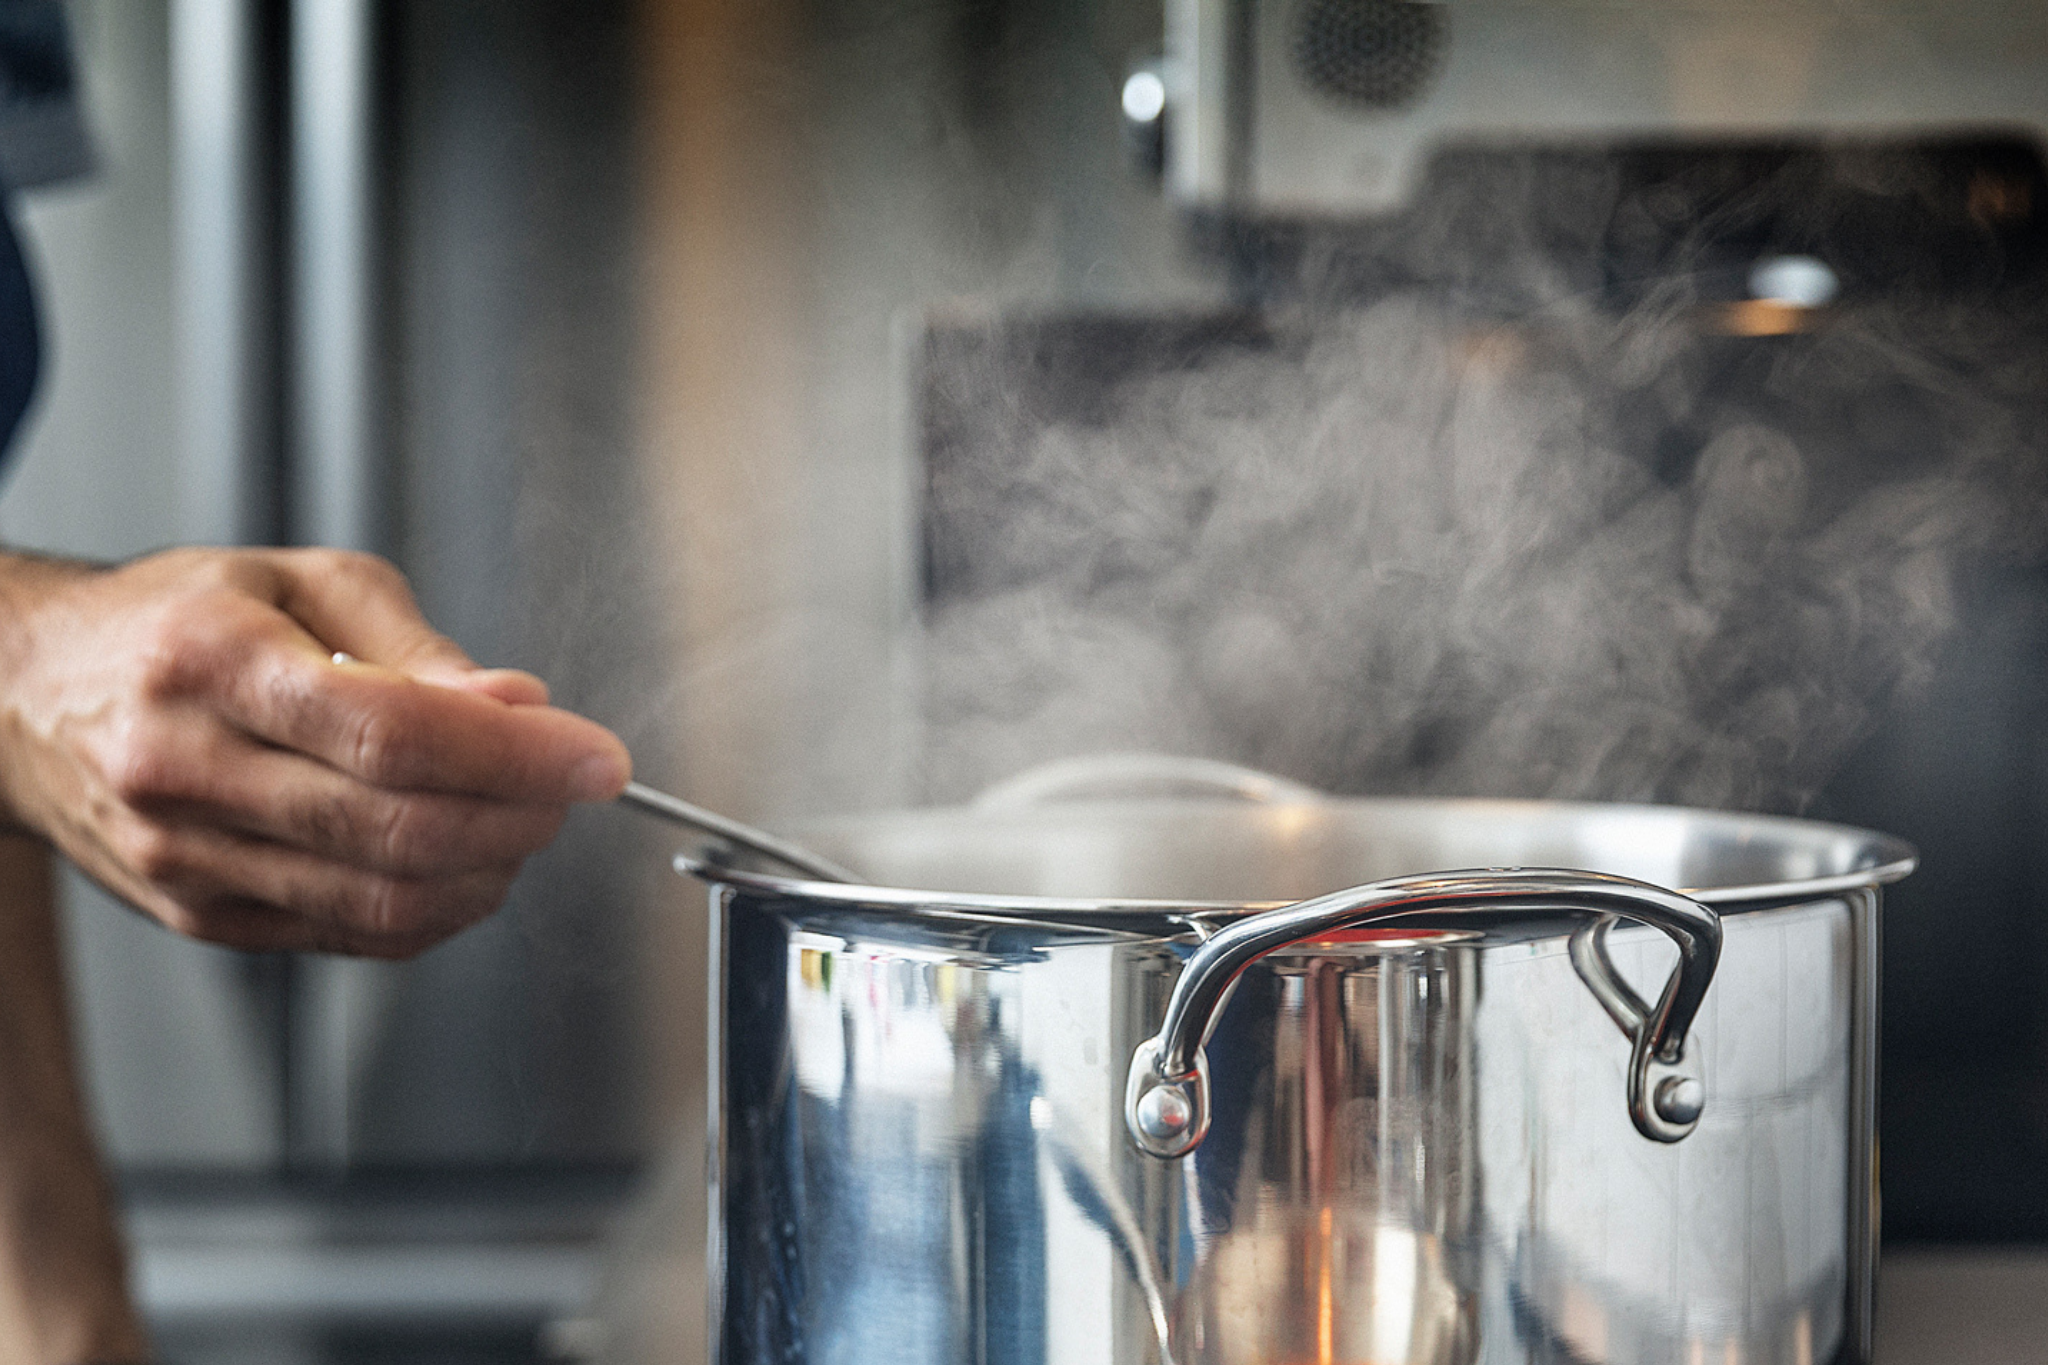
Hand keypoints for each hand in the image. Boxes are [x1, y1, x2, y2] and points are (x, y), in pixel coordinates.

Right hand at [0, 546, 630, 957]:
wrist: (22, 697)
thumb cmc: (171, 623)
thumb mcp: (299, 582)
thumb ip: (418, 649)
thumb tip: (516, 710)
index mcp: (210, 661)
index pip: (393, 733)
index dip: (516, 755)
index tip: (595, 756)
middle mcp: (185, 769)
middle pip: (398, 831)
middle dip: (520, 817)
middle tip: (569, 784)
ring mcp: (184, 857)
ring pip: (382, 901)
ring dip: (490, 871)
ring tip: (522, 818)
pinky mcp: (197, 916)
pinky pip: (350, 935)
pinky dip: (436, 909)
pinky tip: (464, 863)